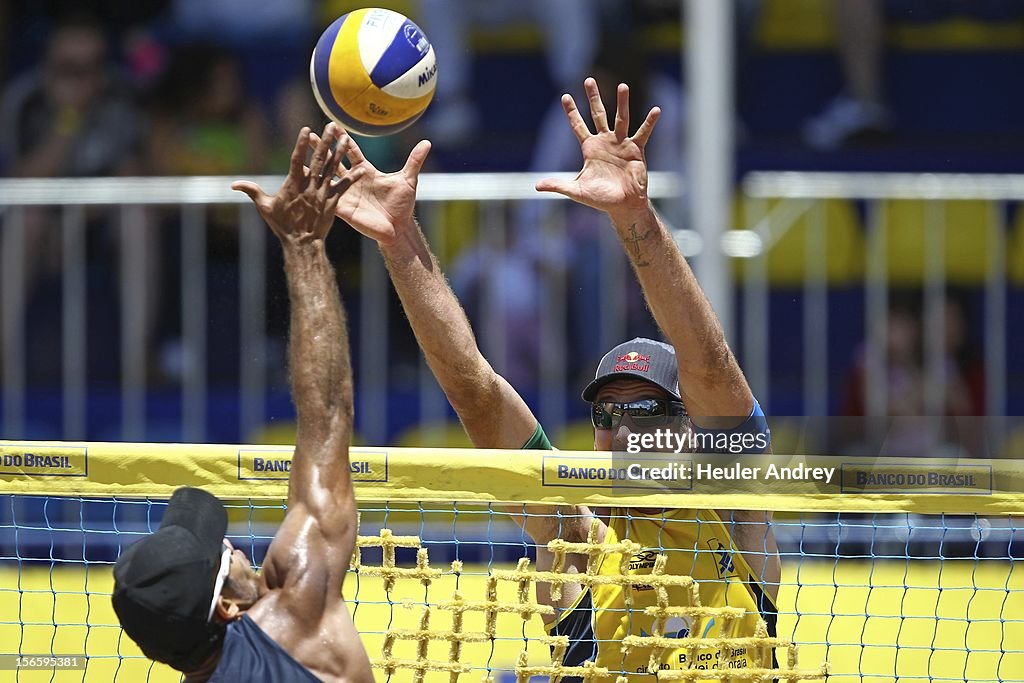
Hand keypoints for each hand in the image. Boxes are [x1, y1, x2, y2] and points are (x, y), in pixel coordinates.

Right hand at [232, 122, 346, 243]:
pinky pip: (343, 187)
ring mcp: (322, 194)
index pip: (298, 160)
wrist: (302, 244)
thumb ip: (252, 192)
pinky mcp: (332, 203)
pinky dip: (352, 178)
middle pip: (319, 160)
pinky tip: (362, 168)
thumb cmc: (282, 226)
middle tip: (332, 125)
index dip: (302, 144)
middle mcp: (310, 186)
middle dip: (326, 141)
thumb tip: (233, 184)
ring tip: (347, 138)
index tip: (306, 129)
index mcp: (293, 184)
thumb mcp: (265, 207)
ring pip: (333, 170)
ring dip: (340, 153)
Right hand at [309, 130, 430, 245]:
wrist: (396, 229)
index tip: (333, 125)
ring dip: (314, 164)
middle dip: (322, 147)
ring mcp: (345, 193)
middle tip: (308, 133)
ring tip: (299, 153)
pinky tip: (302, 179)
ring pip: (326, 175)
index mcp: (366, 171)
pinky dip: (314, 187)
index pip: (351, 152)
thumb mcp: (408, 180)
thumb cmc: (402, 205)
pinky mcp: (341, 206)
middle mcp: (353, 180)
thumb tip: (427, 142)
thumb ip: (414, 161)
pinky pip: (325, 194)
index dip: (343, 139)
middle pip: (334, 160)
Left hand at [536, 78, 659, 218]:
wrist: (623, 206)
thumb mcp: (576, 191)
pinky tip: (656, 110)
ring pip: (621, 118)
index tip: (565, 96)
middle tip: (588, 80)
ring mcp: (621, 143)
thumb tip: (536, 186)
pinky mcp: (636, 149)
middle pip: (598, 114)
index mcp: (590, 148)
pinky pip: (643, 133)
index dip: (571, 112)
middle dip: (593, 98)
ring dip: (622, 102)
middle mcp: (605, 142)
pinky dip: (649, 122)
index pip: (578, 125)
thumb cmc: (600, 199)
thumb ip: (557, 185)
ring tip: (623, 86)